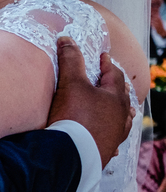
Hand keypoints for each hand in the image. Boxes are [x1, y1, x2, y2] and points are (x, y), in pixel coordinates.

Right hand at [47, 38, 133, 167]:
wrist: (71, 153)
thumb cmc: (74, 116)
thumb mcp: (70, 84)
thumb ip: (69, 60)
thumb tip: (66, 39)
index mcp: (115, 97)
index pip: (114, 75)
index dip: (107, 64)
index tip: (103, 58)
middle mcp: (119, 116)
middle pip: (123, 98)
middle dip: (118, 88)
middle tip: (116, 82)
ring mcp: (114, 134)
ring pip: (123, 120)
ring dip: (122, 114)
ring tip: (124, 112)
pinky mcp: (105, 150)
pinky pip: (114, 141)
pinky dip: (113, 139)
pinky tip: (112, 144)